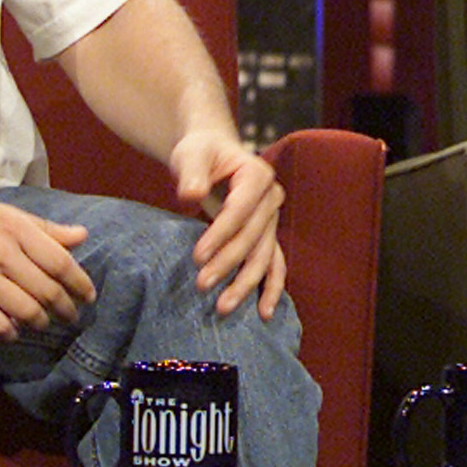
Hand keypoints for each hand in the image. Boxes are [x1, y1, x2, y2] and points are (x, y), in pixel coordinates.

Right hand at [0, 193, 95, 339]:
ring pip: (25, 311)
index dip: (80, 283)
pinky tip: (11, 332)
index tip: (89, 296)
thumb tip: (81, 236)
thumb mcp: (4, 215)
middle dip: (65, 309)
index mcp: (16, 229)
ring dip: (39, 323)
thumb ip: (44, 229)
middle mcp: (2, 253)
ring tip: (43, 324)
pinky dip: (9, 333)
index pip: (61, 262)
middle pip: (47, 291)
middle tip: (72, 317)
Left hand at [171, 131, 289, 318]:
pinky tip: (264, 313)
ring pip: (264, 255)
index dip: (221, 234)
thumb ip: (192, 172)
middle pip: (253, 237)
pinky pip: (275, 264)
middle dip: (229, 263)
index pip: (241, 209)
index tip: (197, 257)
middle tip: (201, 285)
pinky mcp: (267, 236)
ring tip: (223, 307)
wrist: (212, 154)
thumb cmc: (200, 153)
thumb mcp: (192, 154)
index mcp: (258, 174)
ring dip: (246, 283)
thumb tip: (191, 194)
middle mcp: (272, 198)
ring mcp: (272, 219)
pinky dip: (271, 288)